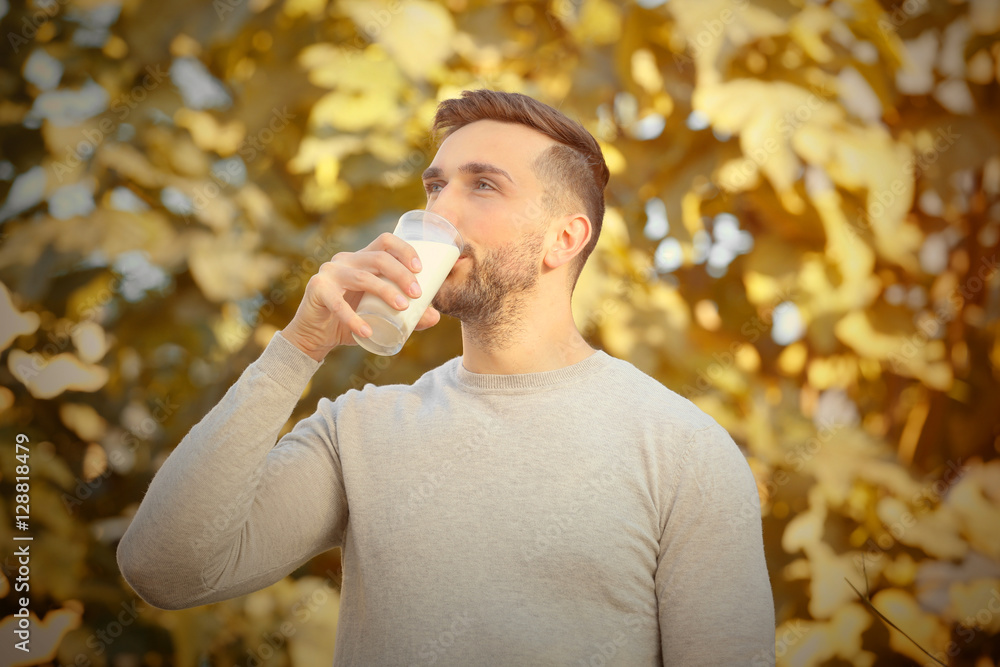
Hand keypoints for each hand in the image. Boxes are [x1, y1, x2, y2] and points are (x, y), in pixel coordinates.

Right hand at [280, 233, 441, 360]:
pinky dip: (355, 319)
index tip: (421, 268)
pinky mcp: (318, 290)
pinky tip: (367, 331)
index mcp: (362, 258)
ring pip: (363, 277)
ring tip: (402, 308)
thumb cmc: (352, 320)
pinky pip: (339, 304)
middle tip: (417, 294)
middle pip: (379, 258)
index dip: (405, 249)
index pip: (385, 242)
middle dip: (402, 274)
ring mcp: (330, 273)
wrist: (316, 335)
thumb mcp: (381, 315)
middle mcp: (346, 260)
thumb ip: (407, 315)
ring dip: (386, 291)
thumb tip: (435, 317)